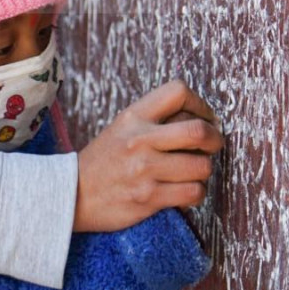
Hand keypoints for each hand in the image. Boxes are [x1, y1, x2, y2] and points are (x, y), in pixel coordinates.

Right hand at [73, 80, 223, 231]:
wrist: (73, 194)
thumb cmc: (104, 161)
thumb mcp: (123, 128)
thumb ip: (156, 120)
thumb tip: (201, 117)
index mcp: (133, 116)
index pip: (178, 91)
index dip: (201, 104)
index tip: (204, 118)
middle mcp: (139, 140)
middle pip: (198, 131)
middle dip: (215, 139)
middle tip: (213, 144)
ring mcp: (144, 170)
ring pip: (201, 166)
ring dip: (204, 170)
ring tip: (193, 171)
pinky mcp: (149, 198)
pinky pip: (193, 193)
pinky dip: (197, 192)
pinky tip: (186, 190)